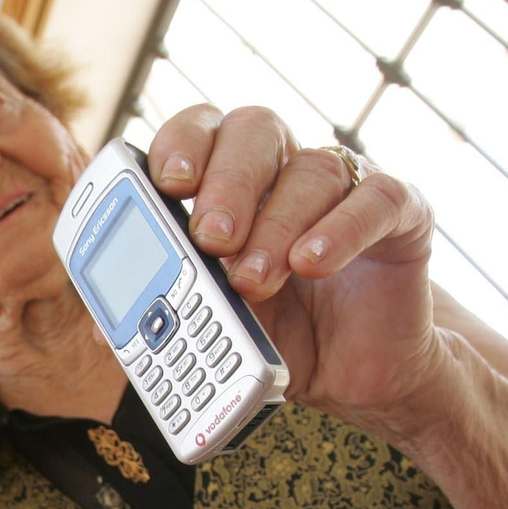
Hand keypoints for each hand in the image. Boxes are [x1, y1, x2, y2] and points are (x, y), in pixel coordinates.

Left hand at [146, 105, 441, 426]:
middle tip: (211, 240)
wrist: (353, 377)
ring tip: (257, 280)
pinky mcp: (400, 214)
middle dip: (227, 184)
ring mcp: (343, 188)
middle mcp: (283, 171)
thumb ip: (162, 313)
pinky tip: (312, 263)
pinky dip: (341, 230)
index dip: (180, 144)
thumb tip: (107, 321)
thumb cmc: (275, 337)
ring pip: (312, 169)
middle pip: (254, 132)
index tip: (166, 184)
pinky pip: (377, 199)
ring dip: (277, 225)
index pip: (200, 133)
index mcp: (228, 184)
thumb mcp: (209, 329)